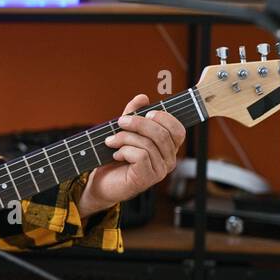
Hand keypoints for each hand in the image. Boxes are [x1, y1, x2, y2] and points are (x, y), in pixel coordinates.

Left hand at [84, 93, 185, 208]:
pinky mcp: (147, 178)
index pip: (177, 130)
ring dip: (125, 138)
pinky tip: (117, 155)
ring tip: (111, 141)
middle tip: (120, 122)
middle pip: (162, 134)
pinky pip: (140, 156)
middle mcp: (168, 160)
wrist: (102, 182)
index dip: (164, 117)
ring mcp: (159, 171)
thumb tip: (142, 97)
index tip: (145, 113)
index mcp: (168, 148)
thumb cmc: (116, 157)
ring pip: (148, 144)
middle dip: (138, 123)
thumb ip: (134, 114)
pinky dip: (124, 151)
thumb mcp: (125, 131)